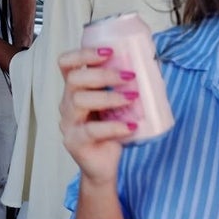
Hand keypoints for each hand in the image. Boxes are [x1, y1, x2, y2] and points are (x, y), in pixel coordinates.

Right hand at [58, 46, 136, 185]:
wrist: (103, 166)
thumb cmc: (111, 131)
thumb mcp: (115, 105)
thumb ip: (123, 86)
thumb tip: (152, 64)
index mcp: (75, 90)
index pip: (66, 63)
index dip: (83, 54)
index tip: (109, 51)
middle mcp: (66, 103)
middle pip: (74, 79)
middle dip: (103, 74)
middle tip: (128, 76)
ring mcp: (68, 123)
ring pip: (79, 101)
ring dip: (109, 97)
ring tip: (132, 97)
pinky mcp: (75, 142)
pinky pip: (91, 131)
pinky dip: (114, 126)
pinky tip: (131, 125)